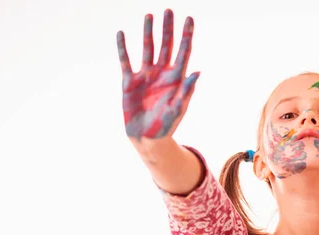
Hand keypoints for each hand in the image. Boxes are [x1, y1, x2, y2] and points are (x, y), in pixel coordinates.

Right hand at [117, 9, 198, 141]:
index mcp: (176, 78)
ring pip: (147, 48)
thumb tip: (197, 72)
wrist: (146, 137)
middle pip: (166, 45)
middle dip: (167, 28)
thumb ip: (186, 91)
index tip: (188, 18)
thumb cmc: (166, 126)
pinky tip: (121, 33)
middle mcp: (161, 73)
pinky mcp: (129, 82)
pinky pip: (126, 61)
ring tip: (149, 16)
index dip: (186, 35)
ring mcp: (145, 76)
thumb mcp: (178, 109)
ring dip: (147, 33)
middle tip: (168, 10)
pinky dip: (123, 48)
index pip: (183, 52)